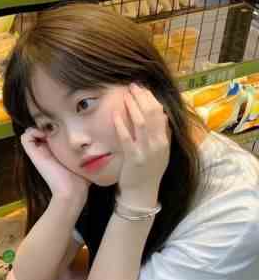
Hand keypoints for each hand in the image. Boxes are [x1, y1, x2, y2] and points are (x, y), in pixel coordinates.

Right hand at [21, 127, 90, 200]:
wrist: (71, 190)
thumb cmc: (80, 178)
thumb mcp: (83, 158)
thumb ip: (84, 149)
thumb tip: (92, 138)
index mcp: (56, 151)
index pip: (49, 131)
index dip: (54, 125)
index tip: (64, 124)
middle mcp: (45, 150)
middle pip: (39, 130)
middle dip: (46, 124)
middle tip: (57, 124)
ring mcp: (38, 152)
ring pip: (30, 132)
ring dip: (38, 127)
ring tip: (51, 130)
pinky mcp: (33, 155)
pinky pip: (25, 137)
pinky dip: (32, 132)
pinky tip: (46, 136)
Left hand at [113, 83, 170, 206]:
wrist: (142, 193)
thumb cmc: (148, 171)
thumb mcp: (160, 152)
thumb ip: (161, 134)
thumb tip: (161, 115)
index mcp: (165, 141)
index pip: (161, 113)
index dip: (151, 98)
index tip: (142, 88)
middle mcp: (158, 144)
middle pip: (153, 114)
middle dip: (143, 97)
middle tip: (133, 86)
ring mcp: (147, 151)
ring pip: (142, 123)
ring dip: (133, 106)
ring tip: (126, 95)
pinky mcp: (134, 158)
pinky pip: (127, 138)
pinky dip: (121, 125)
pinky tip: (115, 114)